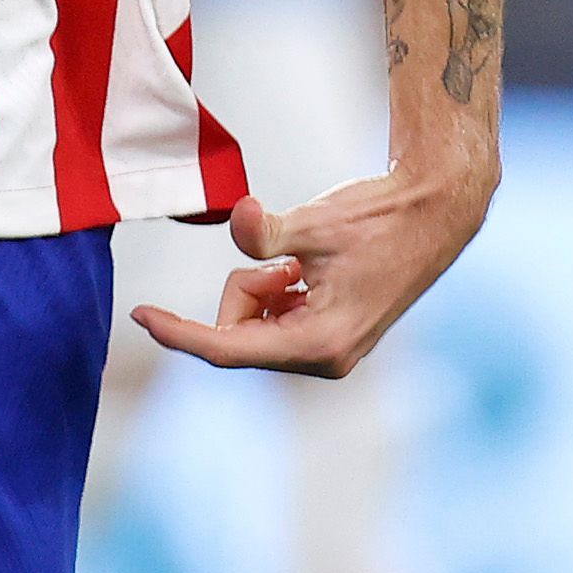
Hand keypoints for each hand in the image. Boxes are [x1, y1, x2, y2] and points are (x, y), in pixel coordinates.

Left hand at [130, 166, 491, 379]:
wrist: (433, 214)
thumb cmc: (379, 218)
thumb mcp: (315, 222)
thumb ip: (264, 232)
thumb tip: (238, 216)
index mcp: (321, 342)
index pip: (227, 348)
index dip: (178, 332)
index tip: (139, 315)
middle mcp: (325, 359)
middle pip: (238, 332)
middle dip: (244, 290)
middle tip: (286, 258)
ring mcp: (329, 353)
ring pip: (253, 325)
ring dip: (263, 289)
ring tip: (306, 263)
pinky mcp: (330, 339)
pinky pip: (273, 321)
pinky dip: (277, 292)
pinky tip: (308, 272)